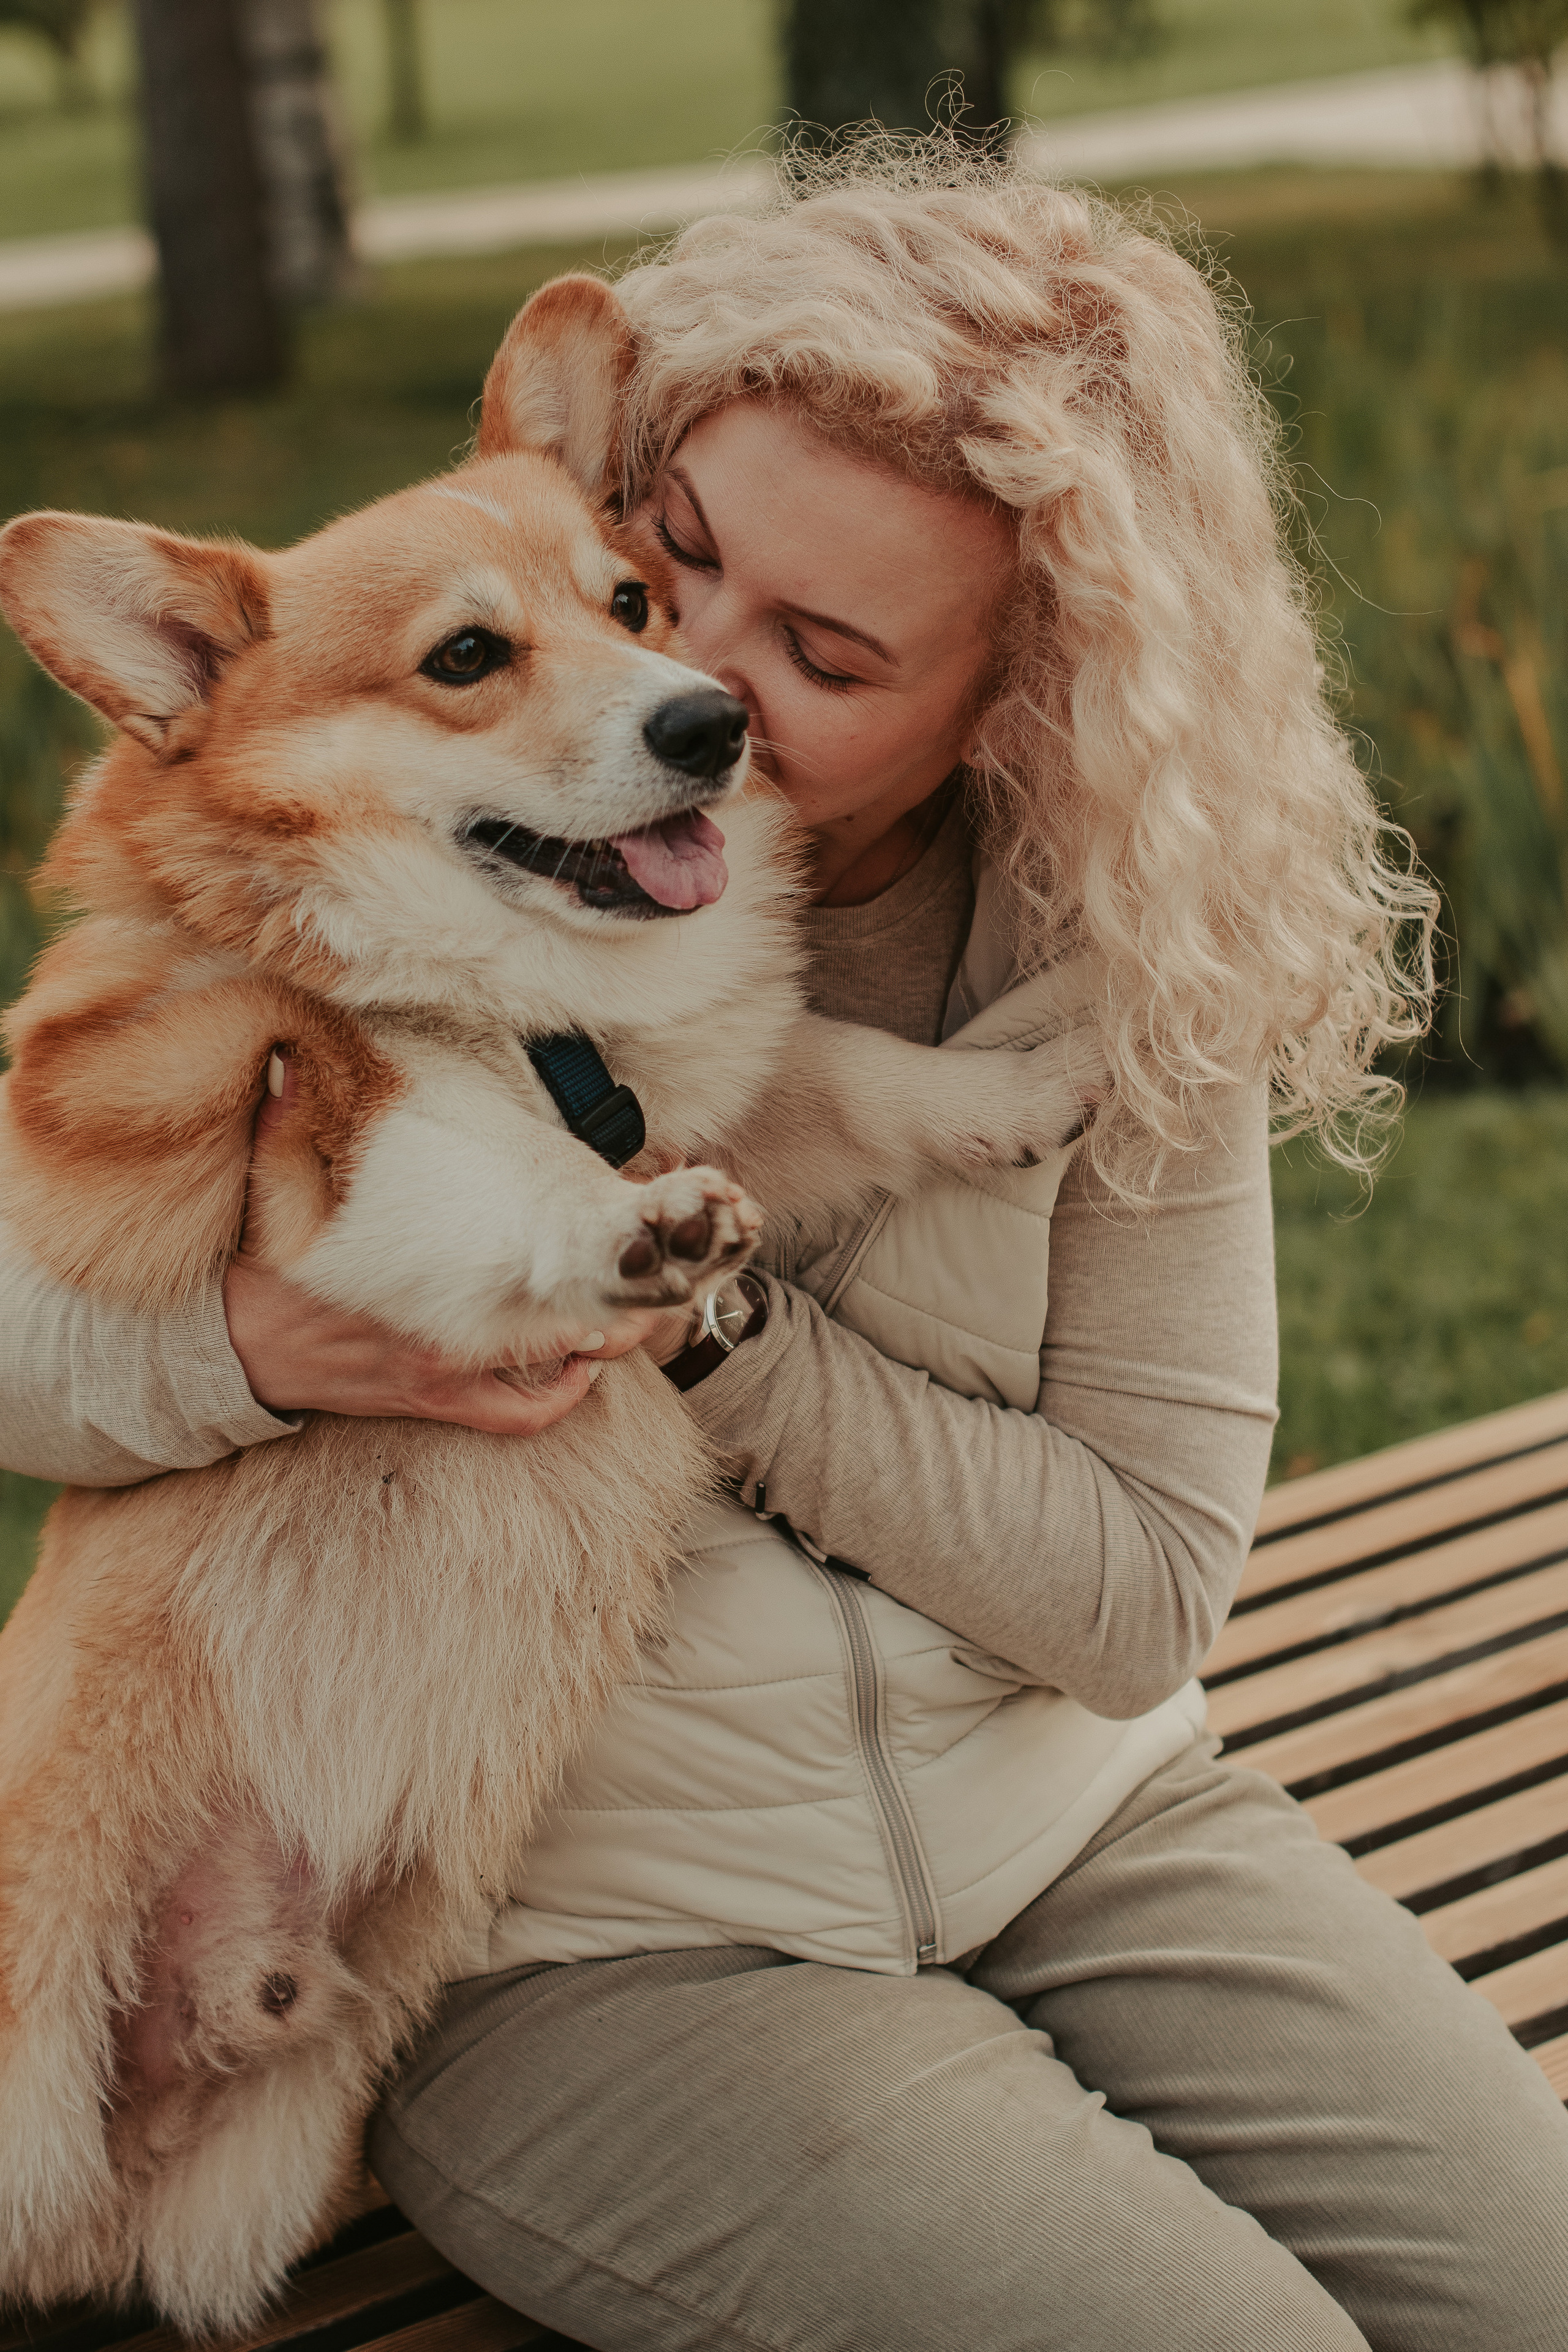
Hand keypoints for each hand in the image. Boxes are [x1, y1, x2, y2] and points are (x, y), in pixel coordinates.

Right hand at [224, 1050, 695, 1435]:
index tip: (628, 1216)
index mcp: (429, 1277)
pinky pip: (515, 1417)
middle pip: (569, 1317)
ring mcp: (448, 1373)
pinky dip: (554, 1399)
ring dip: (603, 1345)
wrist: (230, 1353)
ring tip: (639, 1315)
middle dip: (623, 1293)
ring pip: (556, 1368)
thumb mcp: (275, 1188)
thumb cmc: (266, 1268)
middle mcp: (451, 1333)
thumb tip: (294, 1061)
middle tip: (661, 1269)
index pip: (536, 1258)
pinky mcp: (436, 1402)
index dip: (595, 1241)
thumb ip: (293, 1123)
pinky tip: (578, 1373)